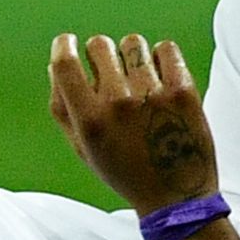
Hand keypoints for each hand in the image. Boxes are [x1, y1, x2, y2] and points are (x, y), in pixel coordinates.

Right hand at [48, 33, 218, 212]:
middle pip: (99, 44)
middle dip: (100, 53)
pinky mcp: (183, 91)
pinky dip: (162, 57)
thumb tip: (55, 64)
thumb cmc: (125, 173)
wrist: (176, 198)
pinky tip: (160, 77)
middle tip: (111, 71)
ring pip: (133, 43)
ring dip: (132, 55)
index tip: (68, 41)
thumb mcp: (84, 148)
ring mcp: (153, 95)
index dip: (63, 45)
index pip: (65, 63)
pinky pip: (166, 48)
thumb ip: (63, 108)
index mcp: (90, 120)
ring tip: (139, 79)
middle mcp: (119, 104)